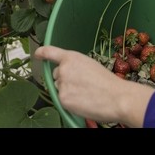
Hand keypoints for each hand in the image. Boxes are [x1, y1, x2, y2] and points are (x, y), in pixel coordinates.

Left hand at [35, 44, 154, 126]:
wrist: (116, 97)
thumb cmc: (108, 82)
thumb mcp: (90, 65)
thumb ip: (75, 67)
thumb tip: (68, 75)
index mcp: (71, 57)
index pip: (50, 52)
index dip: (42, 52)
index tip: (37, 54)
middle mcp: (63, 69)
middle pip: (56, 75)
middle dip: (64, 80)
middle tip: (81, 85)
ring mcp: (62, 84)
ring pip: (59, 88)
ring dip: (67, 91)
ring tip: (85, 94)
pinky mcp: (62, 99)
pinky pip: (62, 100)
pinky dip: (70, 102)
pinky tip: (82, 102)